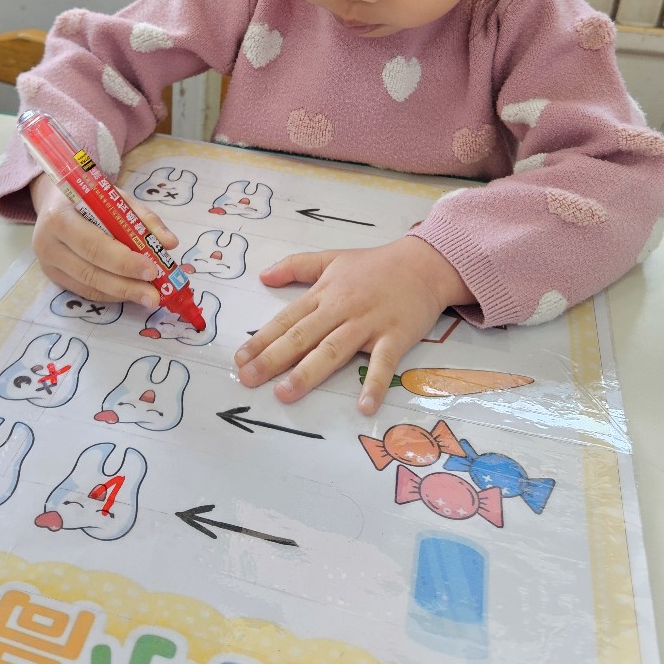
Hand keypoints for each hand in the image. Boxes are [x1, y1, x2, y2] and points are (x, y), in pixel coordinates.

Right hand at [30, 172, 179, 308]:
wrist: (54, 201)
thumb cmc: (89, 197)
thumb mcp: (116, 198)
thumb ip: (144, 219)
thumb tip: (170, 243)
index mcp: (60, 216)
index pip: (93, 244)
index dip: (123, 260)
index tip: (152, 269)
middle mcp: (47, 243)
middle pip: (90, 271)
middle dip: (126, 285)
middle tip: (154, 294)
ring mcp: (48, 264)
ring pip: (87, 286)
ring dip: (121, 294)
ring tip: (148, 296)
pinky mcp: (53, 277)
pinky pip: (84, 291)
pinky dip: (110, 294)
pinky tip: (129, 293)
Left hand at [235, 237, 471, 413]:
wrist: (424, 264)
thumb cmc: (376, 265)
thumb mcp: (332, 258)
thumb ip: (296, 266)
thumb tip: (262, 276)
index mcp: (324, 294)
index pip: (287, 319)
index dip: (262, 339)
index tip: (239, 359)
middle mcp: (342, 309)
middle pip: (303, 336)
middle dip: (273, 358)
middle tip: (248, 379)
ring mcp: (368, 324)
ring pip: (333, 350)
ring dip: (309, 372)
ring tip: (285, 393)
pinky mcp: (396, 336)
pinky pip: (384, 363)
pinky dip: (375, 384)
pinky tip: (363, 406)